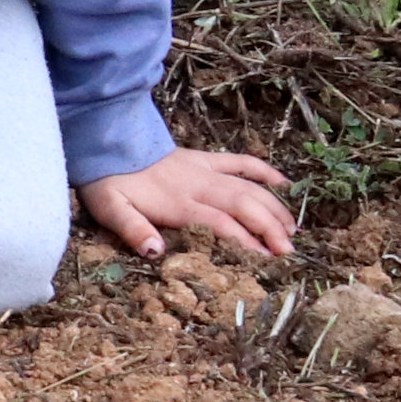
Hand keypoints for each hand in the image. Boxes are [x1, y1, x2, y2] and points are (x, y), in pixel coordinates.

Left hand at [78, 146, 296, 264]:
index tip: (266, 260)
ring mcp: (206, 170)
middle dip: (269, 228)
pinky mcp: (206, 158)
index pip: (221, 224)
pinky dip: (264, 171)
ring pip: (249, 187)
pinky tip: (284, 184)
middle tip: (289, 251)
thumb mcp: (110, 209)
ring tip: (293, 230)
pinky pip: (241, 162)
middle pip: (244, 206)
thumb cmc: (108, 181)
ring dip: (273, 207)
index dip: (245, 241)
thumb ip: (132, 229)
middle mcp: (199, 185)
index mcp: (178, 203)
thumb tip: (155, 251)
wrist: (108, 141)